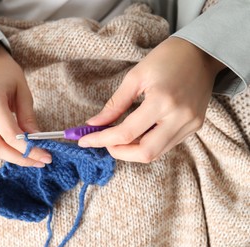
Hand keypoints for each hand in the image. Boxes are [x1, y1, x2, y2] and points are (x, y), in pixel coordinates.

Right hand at [0, 43, 51, 166]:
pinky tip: (12, 147)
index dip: (27, 149)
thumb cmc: (6, 73)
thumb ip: (28, 117)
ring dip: (8, 156)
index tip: (44, 157)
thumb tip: (35, 142)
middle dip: (18, 158)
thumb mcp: (23, 91)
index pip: (8, 134)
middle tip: (36, 162)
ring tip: (28, 157)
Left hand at [78, 37, 224, 162]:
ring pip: (156, 153)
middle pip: (145, 153)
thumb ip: (114, 105)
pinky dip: (147, 143)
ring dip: (132, 150)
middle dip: (119, 152)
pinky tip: (138, 133)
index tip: (84, 140)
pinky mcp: (195, 127)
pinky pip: (166, 145)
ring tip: (118, 137)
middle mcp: (180, 117)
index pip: (127, 133)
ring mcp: (190, 124)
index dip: (102, 140)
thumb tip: (94, 124)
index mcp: (162, 100)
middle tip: (104, 141)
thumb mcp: (135, 77)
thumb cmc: (166, 59)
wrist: (201, 53)